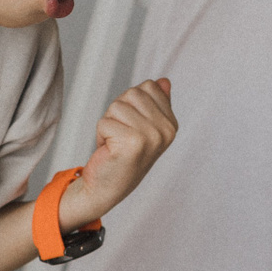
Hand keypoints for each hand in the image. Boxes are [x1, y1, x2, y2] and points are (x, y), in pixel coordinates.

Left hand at [59, 78, 176, 227]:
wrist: (106, 189)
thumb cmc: (122, 157)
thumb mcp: (143, 128)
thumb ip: (154, 104)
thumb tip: (163, 81)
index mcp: (171, 124)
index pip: (149, 87)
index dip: (132, 104)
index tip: (132, 126)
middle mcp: (166, 130)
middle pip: (132, 93)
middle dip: (118, 112)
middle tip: (120, 136)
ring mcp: (152, 137)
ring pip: (117, 106)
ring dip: (109, 123)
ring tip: (115, 143)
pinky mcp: (132, 143)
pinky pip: (105, 121)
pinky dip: (100, 135)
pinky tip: (109, 151)